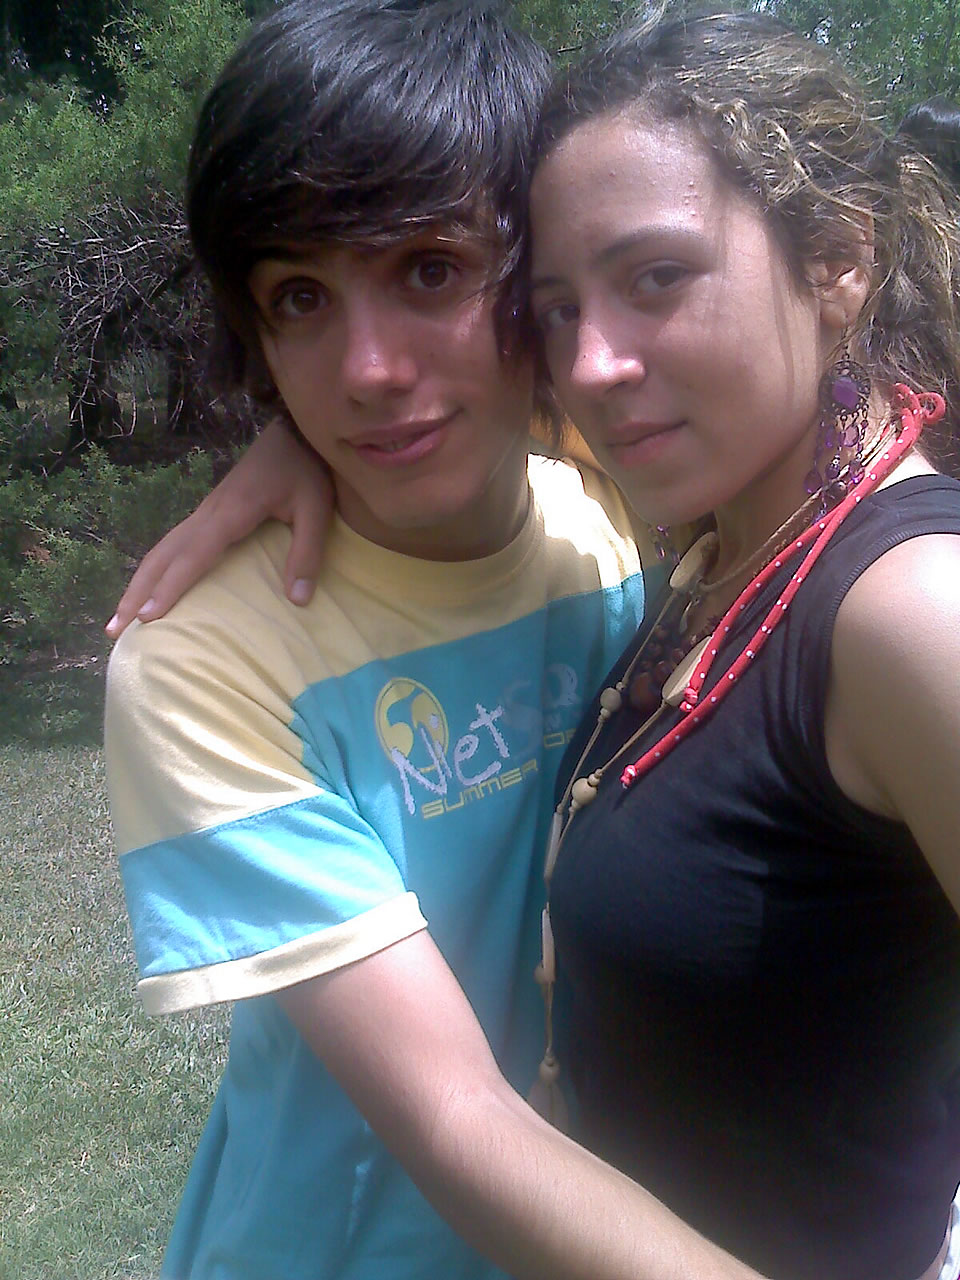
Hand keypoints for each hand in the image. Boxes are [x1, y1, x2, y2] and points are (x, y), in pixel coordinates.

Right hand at [105, 420, 333, 636]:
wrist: (293, 433)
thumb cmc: (305, 469)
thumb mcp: (316, 509)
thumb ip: (307, 553)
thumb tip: (298, 600)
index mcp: (231, 513)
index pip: (193, 555)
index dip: (170, 586)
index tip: (148, 616)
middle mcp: (208, 514)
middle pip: (163, 555)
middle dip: (137, 592)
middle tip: (114, 629)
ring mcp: (205, 512)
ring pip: (162, 549)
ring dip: (139, 582)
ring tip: (120, 616)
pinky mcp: (209, 513)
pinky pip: (174, 544)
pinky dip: (155, 569)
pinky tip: (151, 587)